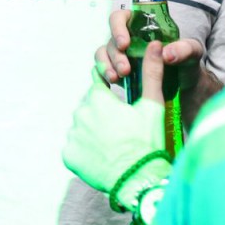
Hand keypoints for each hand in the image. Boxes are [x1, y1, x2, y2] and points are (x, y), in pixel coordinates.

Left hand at [63, 58, 165, 195]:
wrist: (138, 180)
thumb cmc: (147, 141)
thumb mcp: (153, 105)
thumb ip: (151, 72)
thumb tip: (156, 44)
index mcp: (98, 98)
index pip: (98, 82)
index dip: (110, 90)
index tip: (119, 105)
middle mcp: (80, 113)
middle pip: (90, 106)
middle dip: (103, 114)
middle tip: (122, 130)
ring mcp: (73, 135)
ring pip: (82, 126)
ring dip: (93, 132)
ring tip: (113, 145)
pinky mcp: (68, 154)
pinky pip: (75, 147)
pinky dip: (86, 150)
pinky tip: (102, 156)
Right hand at [97, 9, 206, 102]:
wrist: (185, 85)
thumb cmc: (187, 61)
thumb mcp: (193, 52)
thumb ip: (184, 49)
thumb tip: (166, 54)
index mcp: (140, 27)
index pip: (120, 18)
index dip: (117, 27)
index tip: (125, 43)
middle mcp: (127, 40)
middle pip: (110, 40)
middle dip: (115, 55)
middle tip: (125, 70)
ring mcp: (121, 57)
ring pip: (103, 55)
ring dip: (106, 66)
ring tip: (116, 79)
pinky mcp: (118, 73)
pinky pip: (102, 72)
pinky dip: (102, 77)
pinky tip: (109, 86)